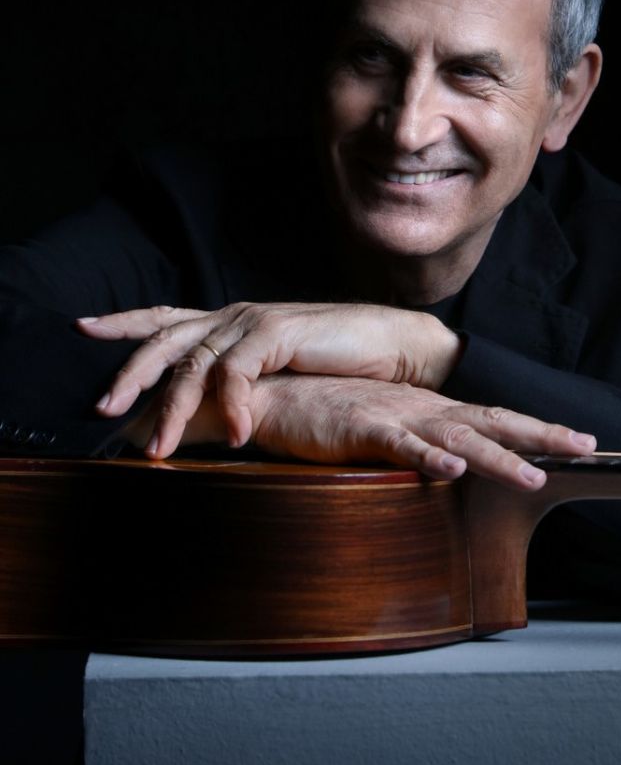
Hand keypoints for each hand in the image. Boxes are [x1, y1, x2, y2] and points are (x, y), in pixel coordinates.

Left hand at [77, 302, 461, 457]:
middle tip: (103, 408)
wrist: (393, 344)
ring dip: (173, 410)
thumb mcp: (281, 370)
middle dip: (129, 373)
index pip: (167, 316)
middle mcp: (235, 315)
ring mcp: (254, 321)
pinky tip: (235, 436)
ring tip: (159, 450)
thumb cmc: (341, 360)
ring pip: (193, 364)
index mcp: (232, 321)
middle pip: (165, 338)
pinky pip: (237, 373)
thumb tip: (213, 411)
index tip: (83, 327)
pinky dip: (231, 407)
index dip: (124, 321)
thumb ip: (246, 378)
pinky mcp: (276, 332)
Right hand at [246, 374, 596, 490]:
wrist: (278, 394)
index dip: (538, 429)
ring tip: (534, 475)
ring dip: (497, 457)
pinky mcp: (361, 429)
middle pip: (493, 422)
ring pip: (457, 438)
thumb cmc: (330, 414)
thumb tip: (453, 467)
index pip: (495, 419)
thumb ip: (420, 446)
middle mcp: (423, 410)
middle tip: (587, 447)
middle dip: (542, 435)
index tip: (579, 442)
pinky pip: (399, 446)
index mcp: (432, 411)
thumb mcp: (387, 431)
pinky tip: (451, 469)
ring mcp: (395, 417)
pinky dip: (426, 458)